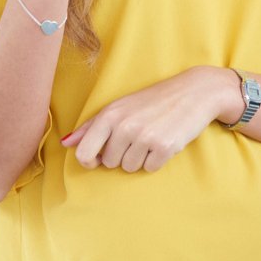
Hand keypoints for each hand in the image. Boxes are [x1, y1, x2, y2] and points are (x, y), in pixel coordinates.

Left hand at [64, 67, 240, 172]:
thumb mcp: (120, 107)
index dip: (90, 160)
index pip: (84, 153)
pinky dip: (156, 160)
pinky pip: (150, 168)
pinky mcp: (165, 147)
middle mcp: (125, 126)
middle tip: (137, 139)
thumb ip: (91, 126)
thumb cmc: (153, 100)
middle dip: (121, 155)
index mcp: (109, 116)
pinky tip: (164, 144)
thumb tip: (65, 143)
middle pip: (109, 163)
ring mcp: (145, 137)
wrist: (194, 92)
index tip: (100, 157)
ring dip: (140, 158)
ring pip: (129, 167)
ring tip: (151, 140)